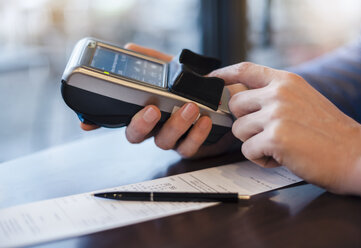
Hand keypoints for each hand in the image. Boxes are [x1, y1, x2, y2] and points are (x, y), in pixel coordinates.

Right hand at [81, 44, 240, 157]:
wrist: (221, 98)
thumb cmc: (192, 84)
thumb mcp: (171, 68)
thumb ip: (151, 60)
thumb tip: (130, 49)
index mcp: (143, 110)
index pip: (117, 118)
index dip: (98, 122)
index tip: (86, 123)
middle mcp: (154, 127)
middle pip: (135, 135)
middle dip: (141, 124)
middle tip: (152, 109)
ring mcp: (171, 138)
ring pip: (163, 142)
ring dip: (175, 126)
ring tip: (190, 108)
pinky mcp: (190, 145)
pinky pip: (188, 147)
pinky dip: (196, 135)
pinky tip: (203, 120)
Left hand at [209, 62, 360, 196]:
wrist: (356, 155)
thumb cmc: (328, 132)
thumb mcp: (302, 100)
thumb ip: (273, 95)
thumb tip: (240, 98)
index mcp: (286, 81)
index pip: (246, 70)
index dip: (224, 74)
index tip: (211, 79)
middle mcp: (279, 93)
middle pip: (235, 105)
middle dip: (245, 123)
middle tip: (266, 133)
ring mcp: (276, 114)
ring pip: (239, 130)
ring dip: (254, 142)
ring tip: (278, 146)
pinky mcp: (275, 138)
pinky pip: (247, 151)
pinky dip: (260, 159)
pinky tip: (281, 157)